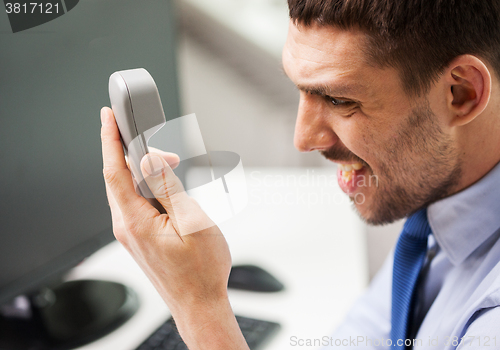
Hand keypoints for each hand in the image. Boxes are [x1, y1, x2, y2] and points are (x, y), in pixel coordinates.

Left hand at [100, 107, 247, 348]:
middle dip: (137, 154)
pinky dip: (147, 187)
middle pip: (120, 177)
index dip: (110, 139)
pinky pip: (135, 203)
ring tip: (171, 166)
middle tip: (167, 151)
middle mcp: (127, 226)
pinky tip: (164, 188)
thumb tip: (148, 160)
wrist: (199, 303)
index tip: (108, 117)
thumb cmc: (201, 270)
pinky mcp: (139, 237)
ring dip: (145, 172)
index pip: (115, 170)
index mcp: (136, 221)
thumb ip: (167, 188)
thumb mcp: (191, 222)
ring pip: (128, 190)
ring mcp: (131, 233)